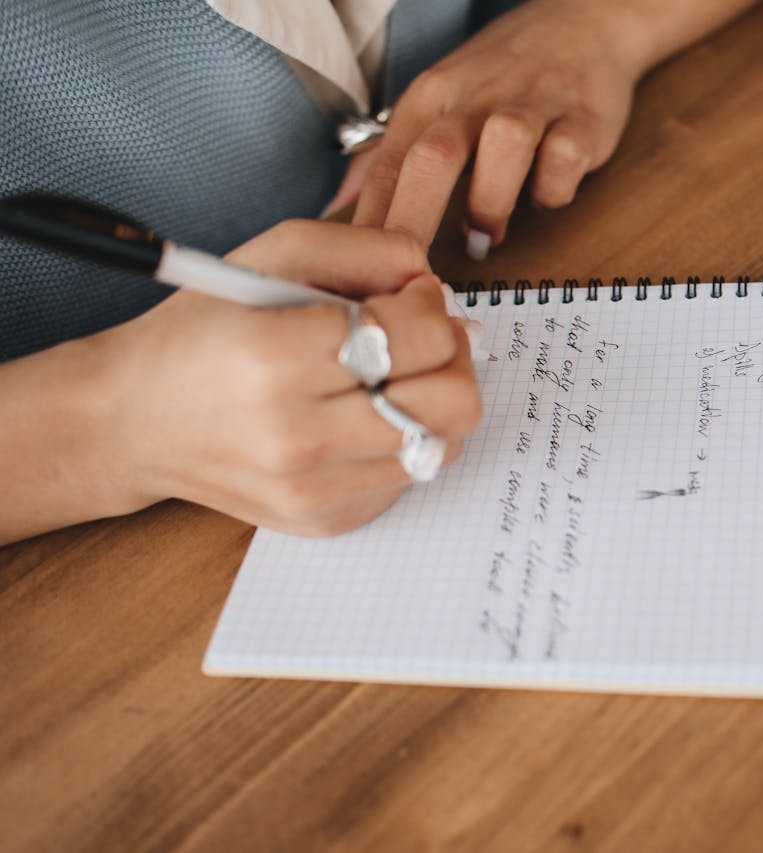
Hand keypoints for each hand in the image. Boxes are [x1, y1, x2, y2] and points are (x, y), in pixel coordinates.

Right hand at [98, 220, 481, 535]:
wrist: (136, 419)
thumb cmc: (207, 327)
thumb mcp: (272, 254)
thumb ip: (366, 249)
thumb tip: (434, 283)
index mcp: (277, 359)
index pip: (418, 336)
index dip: (430, 305)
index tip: (410, 296)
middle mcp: (297, 436)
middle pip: (452, 403)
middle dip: (452, 357)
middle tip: (422, 338)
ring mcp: (313, 489)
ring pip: (443, 444)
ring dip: (434, 400)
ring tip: (395, 375)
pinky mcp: (324, 520)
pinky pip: (409, 477)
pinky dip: (403, 439)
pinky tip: (363, 415)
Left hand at [339, 0, 649, 256]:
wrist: (582, 23)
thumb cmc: (503, 74)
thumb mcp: (436, 100)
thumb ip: (390, 153)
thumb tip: (339, 205)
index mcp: (433, 95)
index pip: (389, 163)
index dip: (373, 222)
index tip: (365, 271)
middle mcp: (477, 96)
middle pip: (435, 156)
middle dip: (416, 219)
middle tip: (413, 273)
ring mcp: (532, 104)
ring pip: (504, 148)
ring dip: (490, 203)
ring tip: (484, 237)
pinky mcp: (582, 120)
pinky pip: (563, 162)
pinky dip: (553, 191)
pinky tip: (544, 196)